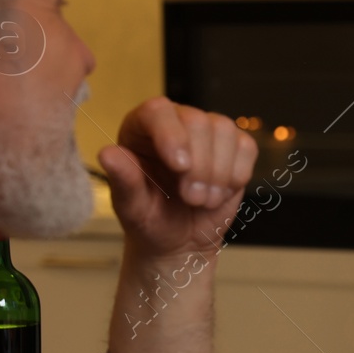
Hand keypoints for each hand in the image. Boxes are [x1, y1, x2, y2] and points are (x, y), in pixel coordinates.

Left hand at [97, 97, 257, 259]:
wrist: (180, 241)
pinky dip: (237, 174)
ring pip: (224, 131)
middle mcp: (175, 122)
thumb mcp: (131, 207)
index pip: (158, 111)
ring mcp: (207, 133)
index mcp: (141, 128)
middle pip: (198, 121)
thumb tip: (107, 154)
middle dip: (199, 166)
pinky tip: (220, 193)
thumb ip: (123, 180)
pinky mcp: (234, 147)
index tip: (179, 167)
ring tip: (203, 201)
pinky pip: (246, 147)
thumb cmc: (150, 220)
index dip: (172, 135)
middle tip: (190, 198)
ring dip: (219, 173)